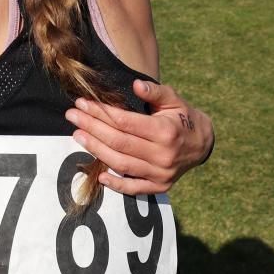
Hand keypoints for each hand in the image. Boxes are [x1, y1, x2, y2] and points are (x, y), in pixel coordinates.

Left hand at [65, 80, 213, 195]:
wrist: (202, 144)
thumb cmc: (183, 117)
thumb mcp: (174, 99)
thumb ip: (155, 91)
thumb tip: (136, 84)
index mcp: (165, 131)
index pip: (125, 122)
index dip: (101, 112)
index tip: (82, 103)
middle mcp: (163, 155)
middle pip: (118, 142)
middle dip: (91, 127)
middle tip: (71, 116)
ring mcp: (161, 174)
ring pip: (121, 164)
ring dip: (96, 150)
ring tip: (77, 136)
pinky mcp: (160, 187)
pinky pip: (134, 189)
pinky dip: (116, 185)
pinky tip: (98, 175)